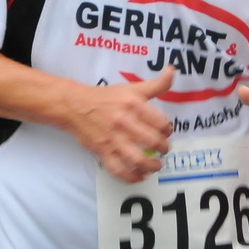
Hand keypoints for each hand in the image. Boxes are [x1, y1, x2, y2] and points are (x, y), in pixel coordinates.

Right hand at [65, 68, 174, 182]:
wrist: (76, 106)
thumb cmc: (107, 97)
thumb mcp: (132, 88)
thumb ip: (156, 84)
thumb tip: (173, 70)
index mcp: (133, 104)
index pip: (160, 122)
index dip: (168, 130)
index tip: (166, 132)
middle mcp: (124, 122)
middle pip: (152, 141)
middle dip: (163, 148)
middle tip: (164, 149)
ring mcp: (113, 138)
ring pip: (138, 159)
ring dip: (152, 166)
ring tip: (156, 165)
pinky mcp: (103, 151)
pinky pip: (119, 169)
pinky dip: (131, 177)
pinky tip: (139, 176)